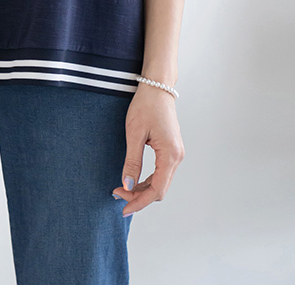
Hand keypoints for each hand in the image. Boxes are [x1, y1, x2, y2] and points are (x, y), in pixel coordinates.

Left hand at [115, 84, 183, 211]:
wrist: (158, 87)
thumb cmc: (146, 105)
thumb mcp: (134, 134)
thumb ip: (132, 162)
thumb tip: (128, 186)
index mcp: (170, 155)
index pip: (157, 190)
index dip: (139, 202)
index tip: (123, 208)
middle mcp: (177, 157)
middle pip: (159, 190)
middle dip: (139, 197)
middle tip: (117, 194)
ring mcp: (176, 154)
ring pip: (160, 183)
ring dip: (142, 190)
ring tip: (122, 188)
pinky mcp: (171, 151)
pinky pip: (161, 174)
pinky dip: (147, 181)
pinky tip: (133, 180)